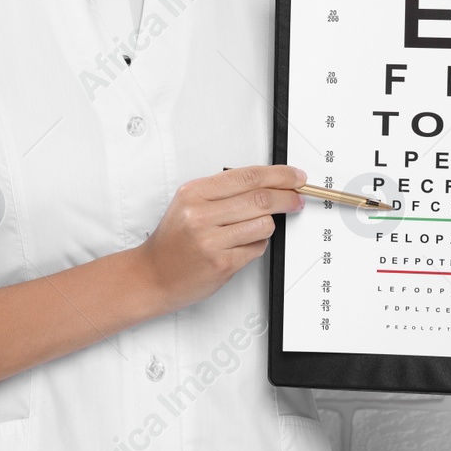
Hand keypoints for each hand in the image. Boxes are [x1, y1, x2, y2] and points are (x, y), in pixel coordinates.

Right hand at [135, 164, 306, 311]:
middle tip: (297, 199)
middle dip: (287, 197)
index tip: (295, 177)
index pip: (248, 176)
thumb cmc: (174, 241)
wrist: (153, 275)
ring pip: (264, 224)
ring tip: (256, 228)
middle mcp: (200, 214)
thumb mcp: (189, 204)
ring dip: (269, 225)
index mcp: (194, 193)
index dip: (279, 175)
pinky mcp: (221, 264)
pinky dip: (258, 244)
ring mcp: (211, 241)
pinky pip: (257, 248)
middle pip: (261, 198)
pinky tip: (243, 245)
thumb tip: (268, 184)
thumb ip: (224, 192)